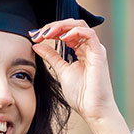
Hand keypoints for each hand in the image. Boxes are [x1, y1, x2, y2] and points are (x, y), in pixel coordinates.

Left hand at [30, 19, 130, 133]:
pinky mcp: (99, 53)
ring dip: (60, 27)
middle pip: (71, 24)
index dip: (49, 30)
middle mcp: (89, 46)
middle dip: (52, 27)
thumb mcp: (61, 71)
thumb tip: (36, 45)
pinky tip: (61, 39)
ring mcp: (95, 49)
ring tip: (46, 35)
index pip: (65, 31)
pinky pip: (89, 34)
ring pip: (79, 25)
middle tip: (37, 34)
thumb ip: (51, 57)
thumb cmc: (81, 94)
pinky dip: (74, 32)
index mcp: (81, 50)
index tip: (34, 36)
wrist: (93, 109)